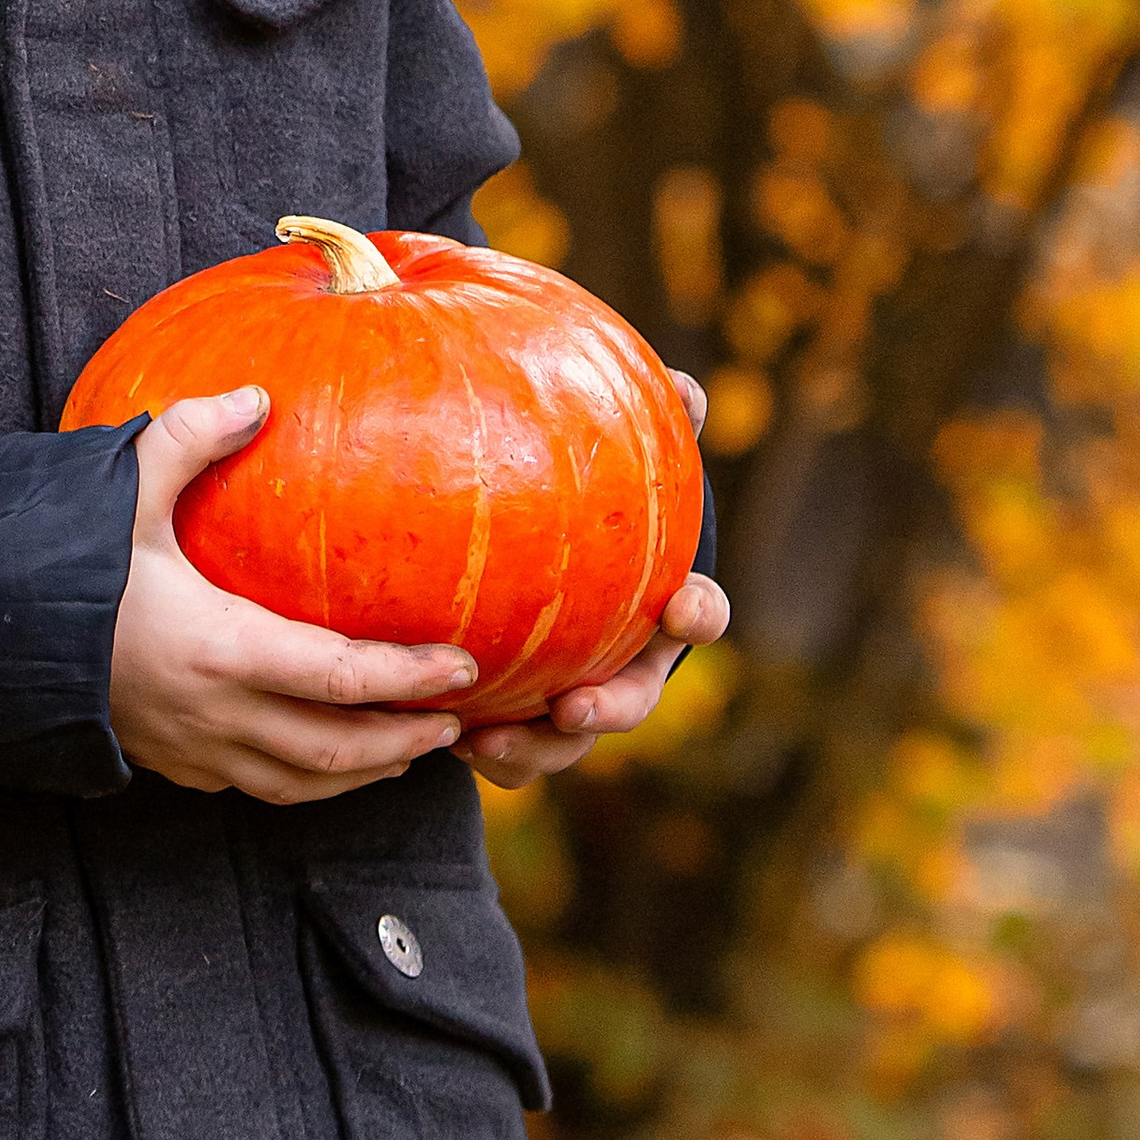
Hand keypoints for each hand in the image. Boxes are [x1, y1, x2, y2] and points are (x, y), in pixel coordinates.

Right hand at [108, 390, 479, 803]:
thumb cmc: (55, 561)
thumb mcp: (124, 485)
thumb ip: (194, 436)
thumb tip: (258, 396)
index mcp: (218, 650)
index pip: (340, 680)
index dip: (408, 678)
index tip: (463, 665)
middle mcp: (212, 715)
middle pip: (334, 750)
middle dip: (403, 741)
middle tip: (455, 724)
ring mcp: (189, 750)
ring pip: (298, 785)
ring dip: (361, 771)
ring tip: (408, 751)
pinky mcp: (166, 763)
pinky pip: (253, 787)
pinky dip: (304, 780)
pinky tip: (322, 756)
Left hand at [455, 369, 727, 788]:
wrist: (520, 576)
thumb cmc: (580, 510)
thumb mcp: (607, 465)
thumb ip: (640, 421)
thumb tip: (688, 385)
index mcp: (658, 608)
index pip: (700, 614)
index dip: (699, 613)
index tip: (681, 604)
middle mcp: (623, 667)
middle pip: (632, 700)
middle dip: (611, 708)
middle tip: (576, 707)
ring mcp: (572, 708)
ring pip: (562, 744)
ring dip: (534, 748)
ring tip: (487, 744)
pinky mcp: (520, 733)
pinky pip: (504, 755)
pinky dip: (483, 752)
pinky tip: (439, 733)